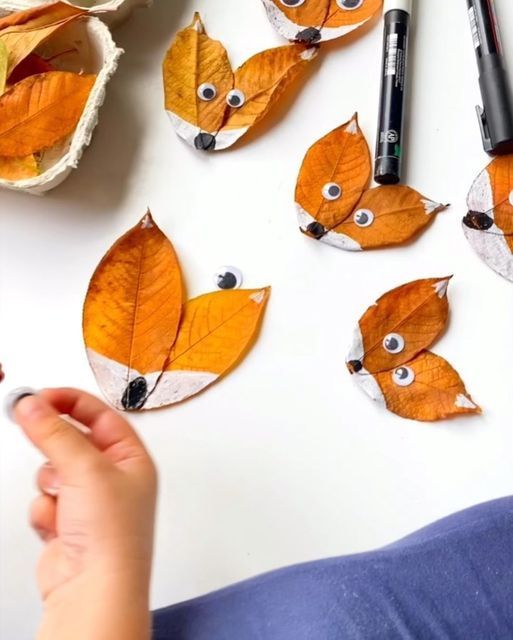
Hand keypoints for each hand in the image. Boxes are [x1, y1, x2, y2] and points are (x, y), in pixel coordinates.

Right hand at [12, 388, 157, 639]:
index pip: (101, 415)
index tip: (40, 395)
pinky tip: (58, 526)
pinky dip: (45, 511)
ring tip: (63, 499)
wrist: (93, 590)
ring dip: (51, 483)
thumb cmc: (112, 536)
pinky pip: (43, 500)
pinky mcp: (67, 523)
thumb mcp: (86, 469)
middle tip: (26, 419)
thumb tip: (33, 404)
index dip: (71, 401)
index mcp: (132, 459)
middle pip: (74, 440)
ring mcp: (89, 502)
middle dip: (53, 440)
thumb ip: (55, 432)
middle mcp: (114, 478)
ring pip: (53, 470)